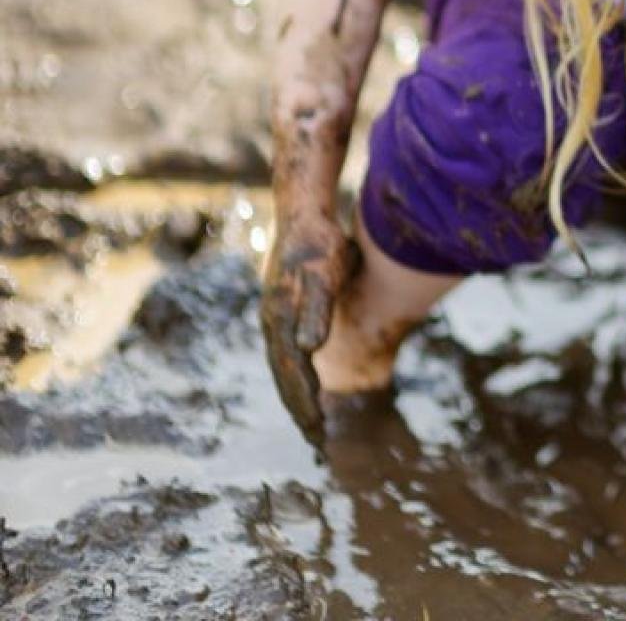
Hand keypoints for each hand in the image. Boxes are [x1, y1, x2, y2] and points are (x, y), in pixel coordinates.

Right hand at [260, 210, 355, 440]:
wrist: (303, 212)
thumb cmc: (318, 243)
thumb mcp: (323, 273)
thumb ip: (316, 309)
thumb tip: (309, 349)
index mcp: (281, 321)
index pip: (293, 374)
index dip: (305, 403)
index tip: (319, 431)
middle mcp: (274, 324)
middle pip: (285, 378)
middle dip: (300, 411)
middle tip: (317, 442)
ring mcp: (276, 319)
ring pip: (285, 369)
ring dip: (298, 398)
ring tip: (313, 425)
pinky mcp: (285, 312)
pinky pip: (290, 356)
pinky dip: (299, 377)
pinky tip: (308, 387)